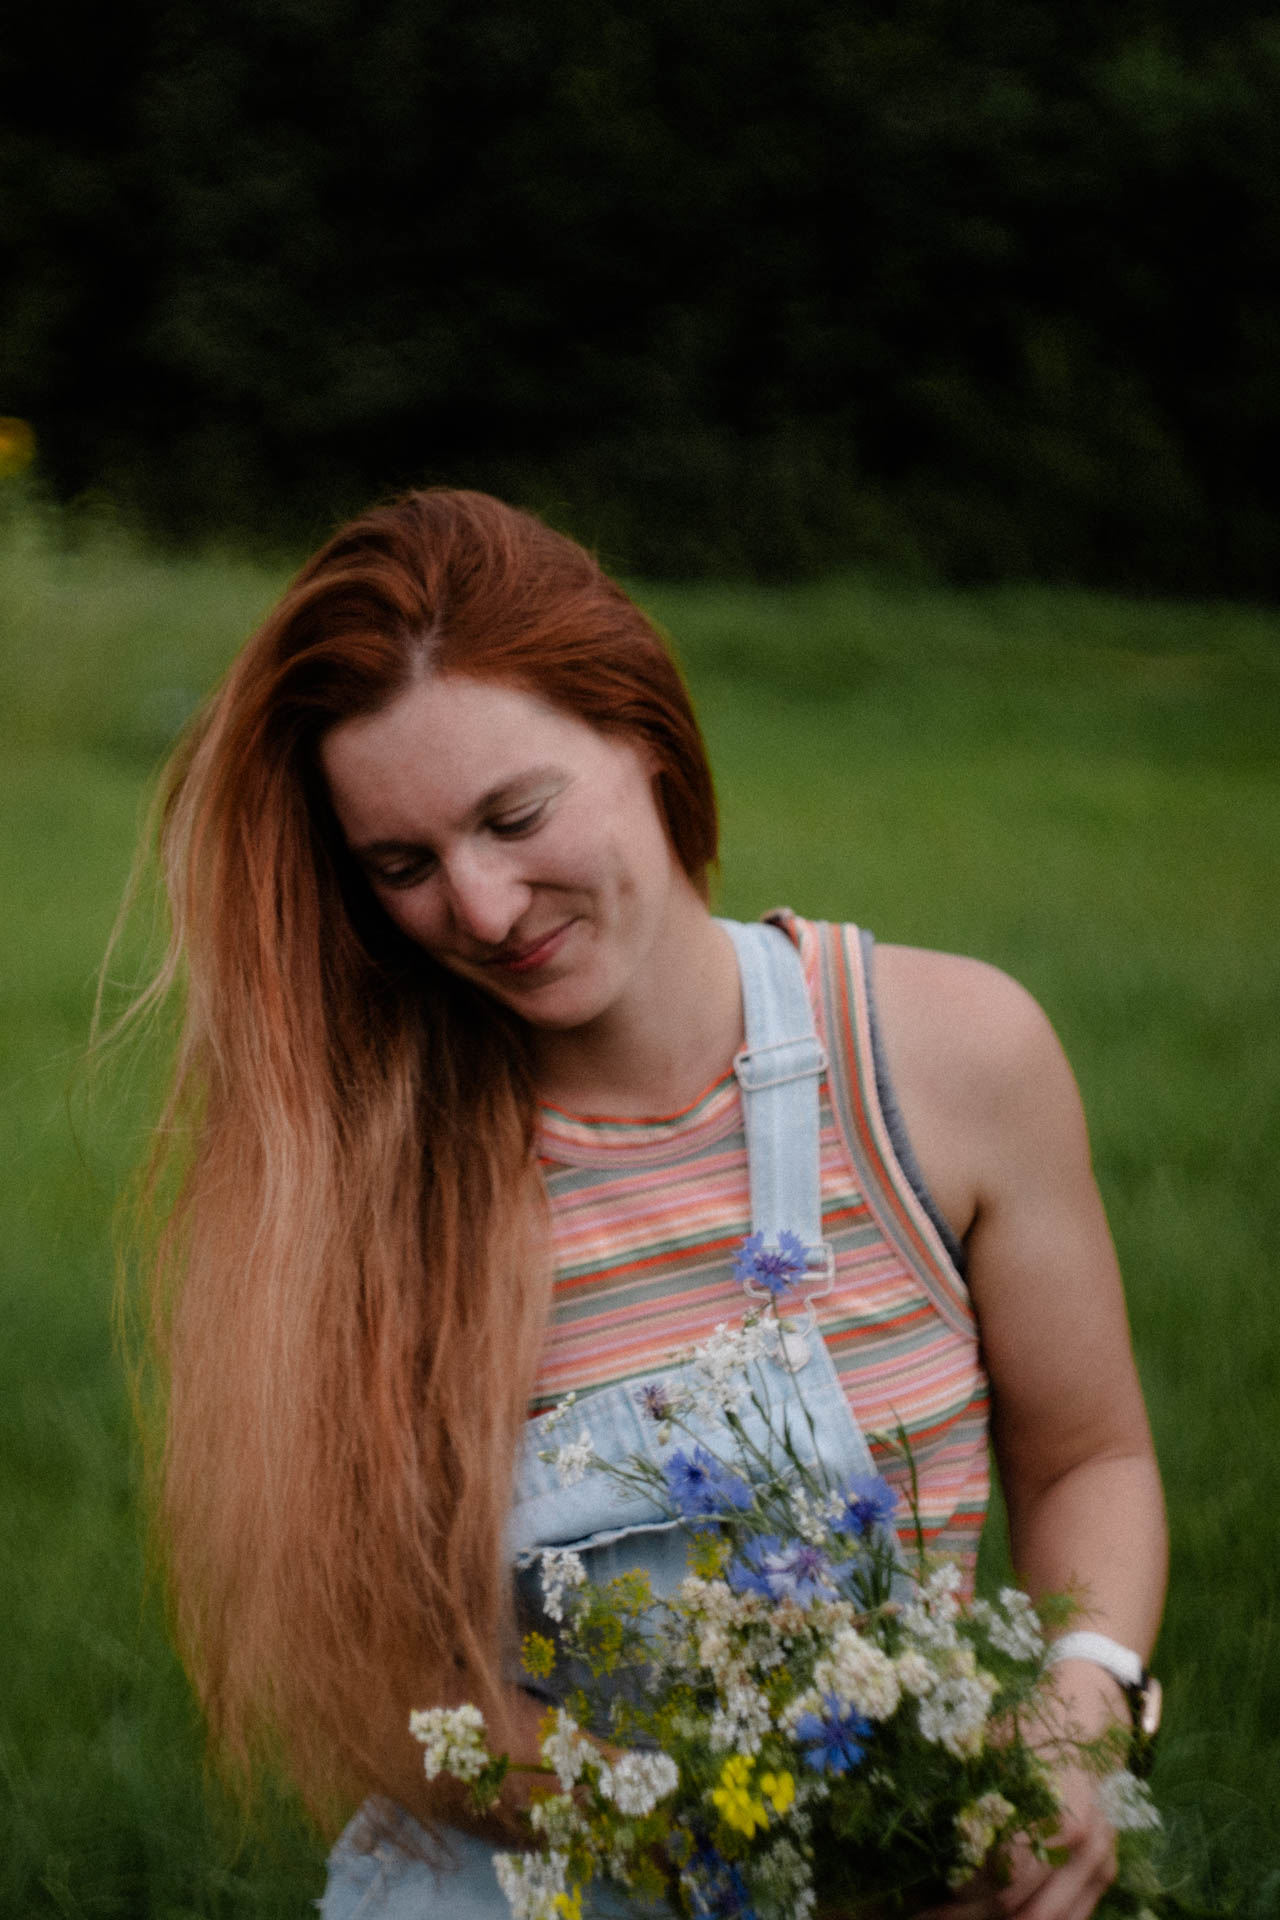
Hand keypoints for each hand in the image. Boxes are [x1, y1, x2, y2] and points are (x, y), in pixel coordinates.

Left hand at [916, 1658, 1127, 1919]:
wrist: (1090, 1717)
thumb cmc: (1029, 1729)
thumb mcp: (990, 1746)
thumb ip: (962, 1788)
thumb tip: (911, 1826)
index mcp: (1055, 1813)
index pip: (1003, 1879)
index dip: (957, 1899)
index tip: (915, 1903)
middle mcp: (1084, 1848)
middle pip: (1021, 1910)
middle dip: (966, 1917)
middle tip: (922, 1916)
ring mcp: (1099, 1864)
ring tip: (949, 1916)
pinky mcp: (1104, 1874)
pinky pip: (1069, 1918)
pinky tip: (987, 1914)